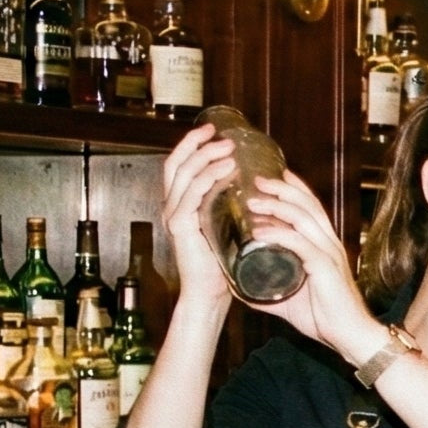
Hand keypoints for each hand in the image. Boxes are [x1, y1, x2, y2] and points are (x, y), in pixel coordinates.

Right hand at [162, 121, 237, 306]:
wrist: (209, 295)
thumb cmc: (221, 266)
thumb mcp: (225, 229)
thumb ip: (230, 208)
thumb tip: (255, 187)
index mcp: (180, 205)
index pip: (179, 166)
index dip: (192, 145)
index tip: (214, 131)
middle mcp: (172, 207)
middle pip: (177, 163)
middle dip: (198, 144)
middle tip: (222, 135)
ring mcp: (174, 216)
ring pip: (184, 174)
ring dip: (207, 157)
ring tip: (228, 150)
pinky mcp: (180, 227)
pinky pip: (192, 195)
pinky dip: (209, 178)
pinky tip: (226, 170)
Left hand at [242, 167, 377, 355]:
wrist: (351, 337)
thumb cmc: (326, 319)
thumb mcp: (289, 300)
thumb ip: (267, 291)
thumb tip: (238, 288)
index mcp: (326, 245)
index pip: (312, 208)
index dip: (294, 189)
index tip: (273, 176)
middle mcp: (330, 243)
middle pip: (307, 204)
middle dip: (282, 188)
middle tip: (257, 179)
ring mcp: (329, 253)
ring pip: (302, 217)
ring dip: (276, 205)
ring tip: (253, 201)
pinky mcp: (325, 267)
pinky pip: (299, 243)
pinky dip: (277, 234)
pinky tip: (259, 231)